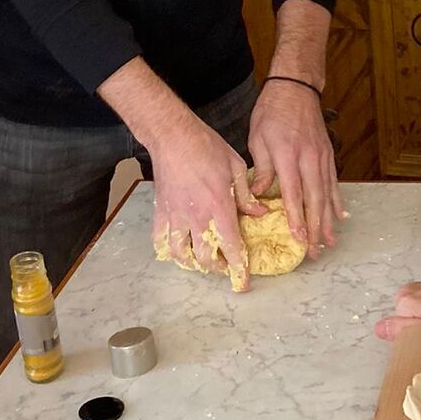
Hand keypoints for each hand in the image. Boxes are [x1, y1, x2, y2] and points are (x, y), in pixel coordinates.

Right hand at [149, 114, 262, 291]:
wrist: (173, 136)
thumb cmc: (206, 147)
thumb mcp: (236, 168)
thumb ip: (247, 195)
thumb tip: (260, 213)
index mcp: (219, 207)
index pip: (231, 247)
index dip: (238, 269)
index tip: (242, 283)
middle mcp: (197, 217)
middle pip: (205, 258)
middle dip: (217, 268)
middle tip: (224, 265)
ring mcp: (176, 216)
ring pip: (181, 255)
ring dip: (192, 263)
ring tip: (201, 261)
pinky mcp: (161, 211)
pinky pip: (160, 241)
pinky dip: (168, 251)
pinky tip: (177, 249)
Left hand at [248, 80, 342, 257]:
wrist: (295, 88)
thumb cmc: (272, 112)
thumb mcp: (258, 139)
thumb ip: (262, 170)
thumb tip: (261, 196)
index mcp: (288, 155)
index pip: (294, 193)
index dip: (297, 217)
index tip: (299, 238)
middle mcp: (309, 159)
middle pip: (315, 199)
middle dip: (316, 228)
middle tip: (316, 250)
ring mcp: (322, 157)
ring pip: (327, 194)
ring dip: (328, 220)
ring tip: (329, 241)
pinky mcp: (328, 155)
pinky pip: (334, 182)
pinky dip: (337, 201)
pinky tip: (340, 217)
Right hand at [376, 279, 420, 344]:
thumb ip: (406, 328)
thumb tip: (379, 329)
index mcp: (405, 301)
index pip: (394, 328)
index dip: (410, 339)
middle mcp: (404, 292)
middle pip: (399, 322)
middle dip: (415, 331)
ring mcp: (412, 290)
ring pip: (406, 317)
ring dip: (419, 325)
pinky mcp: (420, 292)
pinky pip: (413, 311)